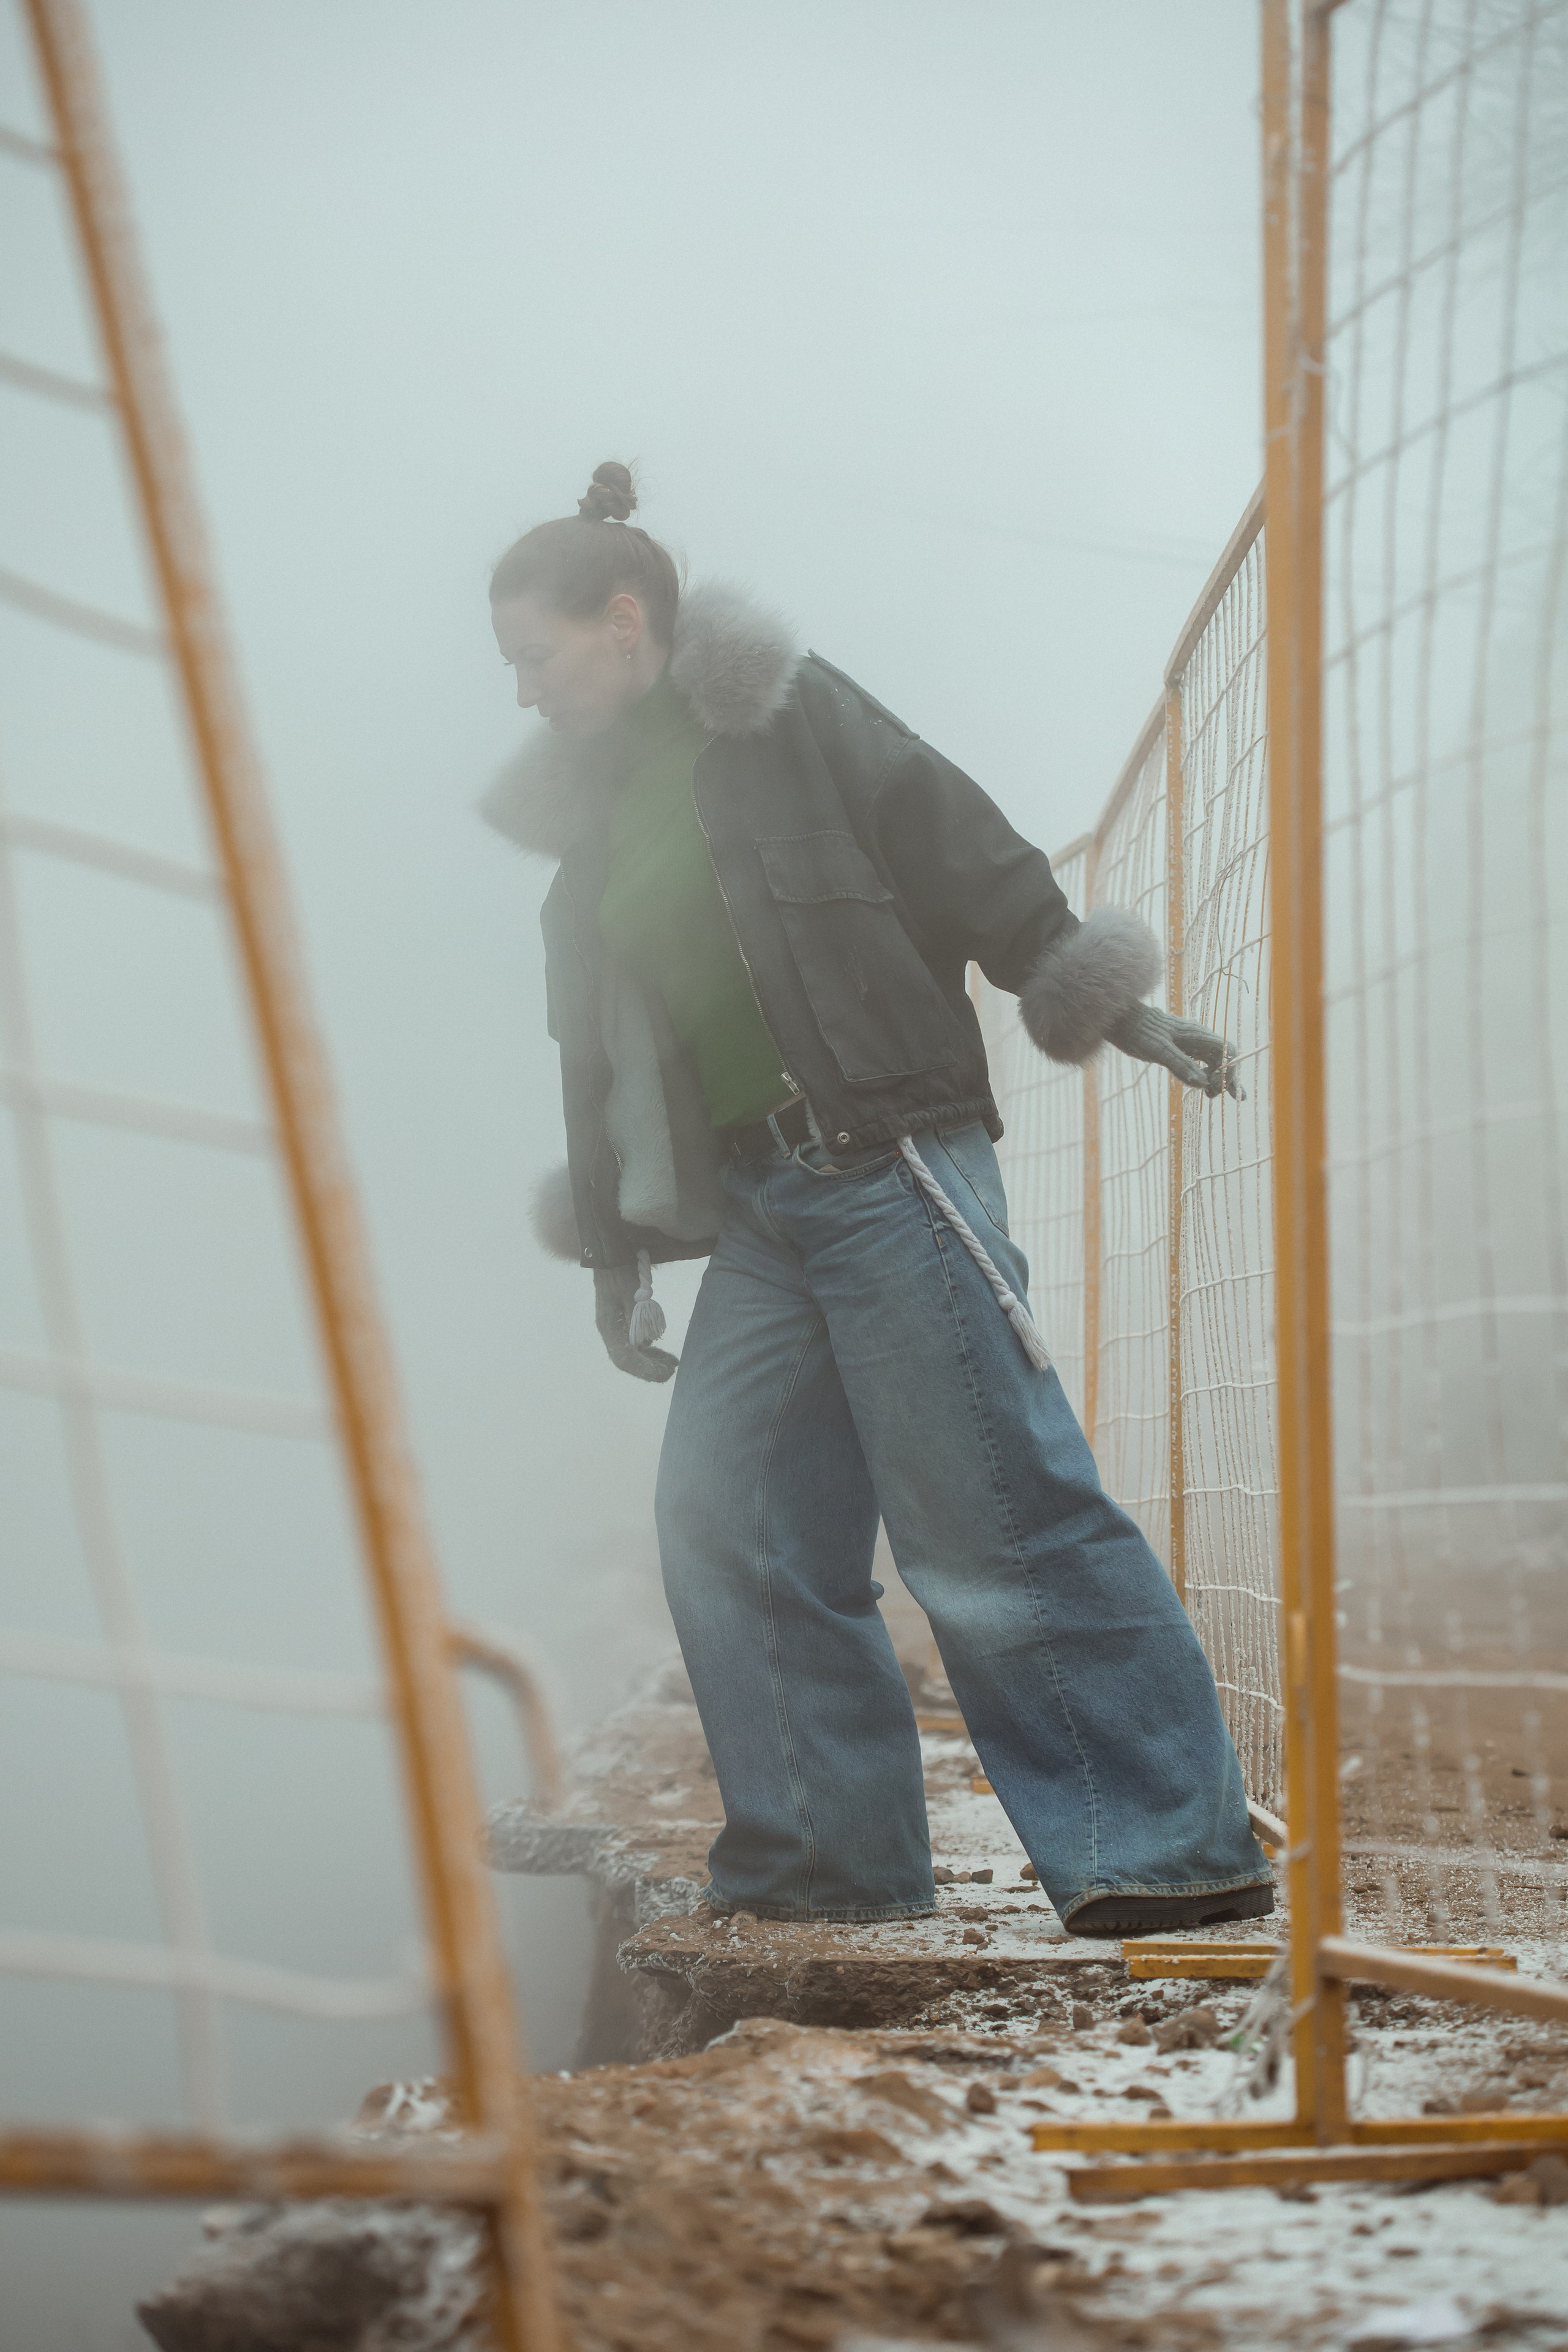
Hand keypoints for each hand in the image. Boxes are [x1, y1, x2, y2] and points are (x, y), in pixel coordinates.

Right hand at [594, 1266, 678, 1381]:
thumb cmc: (621, 1271)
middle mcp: (610, 1331)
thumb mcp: (631, 1291)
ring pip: (633, 1353)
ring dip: (652, 1360)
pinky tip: (663, 1351)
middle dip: (650, 1368)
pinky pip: (636, 1342)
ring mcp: (615, 1327)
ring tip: (672, 1364)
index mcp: (609, 1326)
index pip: (625, 1358)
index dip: (644, 1370)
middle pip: (629, 1360)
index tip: (665, 1373)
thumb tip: (646, 1343)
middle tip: (673, 1370)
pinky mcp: (622, 1322)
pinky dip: (650, 1349)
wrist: (610, 1254)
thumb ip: (639, 1317)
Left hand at [1106, 1002, 1244, 1098]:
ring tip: (1210, 1096)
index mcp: (1198, 1035)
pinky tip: (1204, 1087)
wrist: (1122, 1020)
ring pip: (1214, 1061)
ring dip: (1217, 1079)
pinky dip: (1206, 1075)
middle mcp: (1199, 1038)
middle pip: (1224, 1058)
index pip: (1227, 1052)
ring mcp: (1192, 1043)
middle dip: (1227, 1078)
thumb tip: (1203, 1084)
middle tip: (1220, 1097)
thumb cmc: (1138, 1032)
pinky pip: (1202, 1062)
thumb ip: (1180, 1064)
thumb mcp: (1157, 1050)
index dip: (1229, 1071)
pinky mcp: (1182, 1048)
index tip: (1218, 1087)